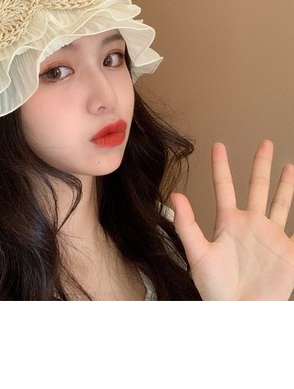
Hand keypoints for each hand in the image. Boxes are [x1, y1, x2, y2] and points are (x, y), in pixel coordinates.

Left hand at [171, 140, 293, 299]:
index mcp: (229, 222)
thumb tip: (174, 195)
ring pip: (281, 203)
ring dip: (286, 185)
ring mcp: (271, 237)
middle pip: (258, 187)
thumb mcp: (197, 254)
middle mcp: (251, 224)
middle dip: (261, 165)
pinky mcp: (288, 252)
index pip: (224, 187)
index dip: (221, 166)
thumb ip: (186, 224)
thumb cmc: (215, 289)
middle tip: (265, 143)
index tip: (218, 145)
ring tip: (289, 166)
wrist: (239, 313)